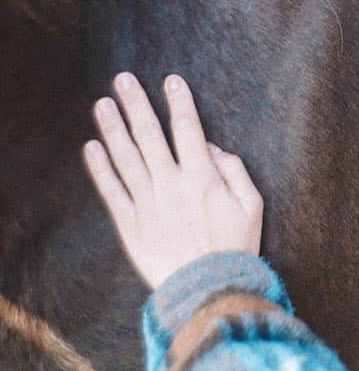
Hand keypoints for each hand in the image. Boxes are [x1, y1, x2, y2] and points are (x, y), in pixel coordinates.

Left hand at [83, 72, 262, 289]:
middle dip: (137, 104)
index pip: (188, 129)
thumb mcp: (253, 205)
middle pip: (150, 136)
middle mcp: (171, 185)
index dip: (179, 102)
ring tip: (103, 104)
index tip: (170, 80)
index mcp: (203, 177)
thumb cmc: (236, 247)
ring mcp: (148, 204)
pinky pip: (113, 192)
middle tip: (124, 79)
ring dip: (113, 128)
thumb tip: (214, 149)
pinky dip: (101, 169)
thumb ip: (236, 172)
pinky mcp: (131, 226)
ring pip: (126, 158)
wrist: (208, 290)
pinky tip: (92, 147)